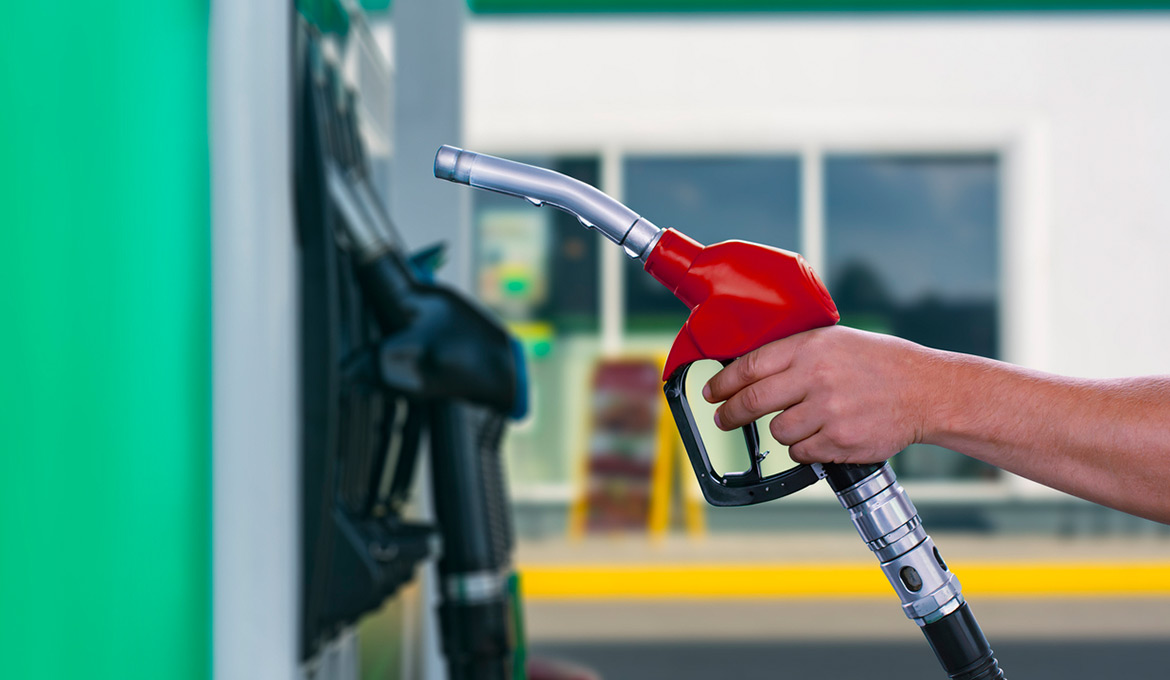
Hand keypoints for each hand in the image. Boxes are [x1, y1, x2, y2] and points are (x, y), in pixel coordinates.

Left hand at [703, 325, 938, 464]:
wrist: (925, 391)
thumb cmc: (879, 363)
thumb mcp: (835, 341)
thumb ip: (794, 353)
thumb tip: (748, 369)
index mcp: (810, 348)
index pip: (750, 367)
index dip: (723, 383)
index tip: (711, 392)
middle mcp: (815, 378)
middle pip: (752, 402)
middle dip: (730, 414)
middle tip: (722, 419)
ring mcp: (827, 412)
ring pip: (777, 432)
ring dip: (782, 430)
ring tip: (802, 421)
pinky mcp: (839, 441)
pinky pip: (801, 452)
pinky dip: (805, 448)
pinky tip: (821, 435)